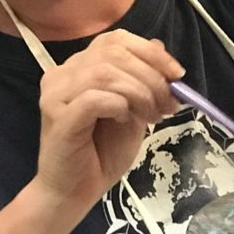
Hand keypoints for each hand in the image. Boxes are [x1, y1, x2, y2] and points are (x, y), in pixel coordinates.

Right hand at [33, 30, 183, 214]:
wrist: (73, 193)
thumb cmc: (101, 153)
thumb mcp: (133, 109)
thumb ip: (141, 79)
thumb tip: (159, 47)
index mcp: (79, 66)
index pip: (115, 40)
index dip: (150, 52)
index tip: (177, 74)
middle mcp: (62, 73)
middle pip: (113, 53)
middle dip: (151, 76)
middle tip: (167, 104)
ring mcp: (56, 94)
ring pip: (105, 73)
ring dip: (139, 93)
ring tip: (150, 116)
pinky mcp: (58, 116)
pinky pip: (94, 98)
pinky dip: (119, 106)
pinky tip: (124, 120)